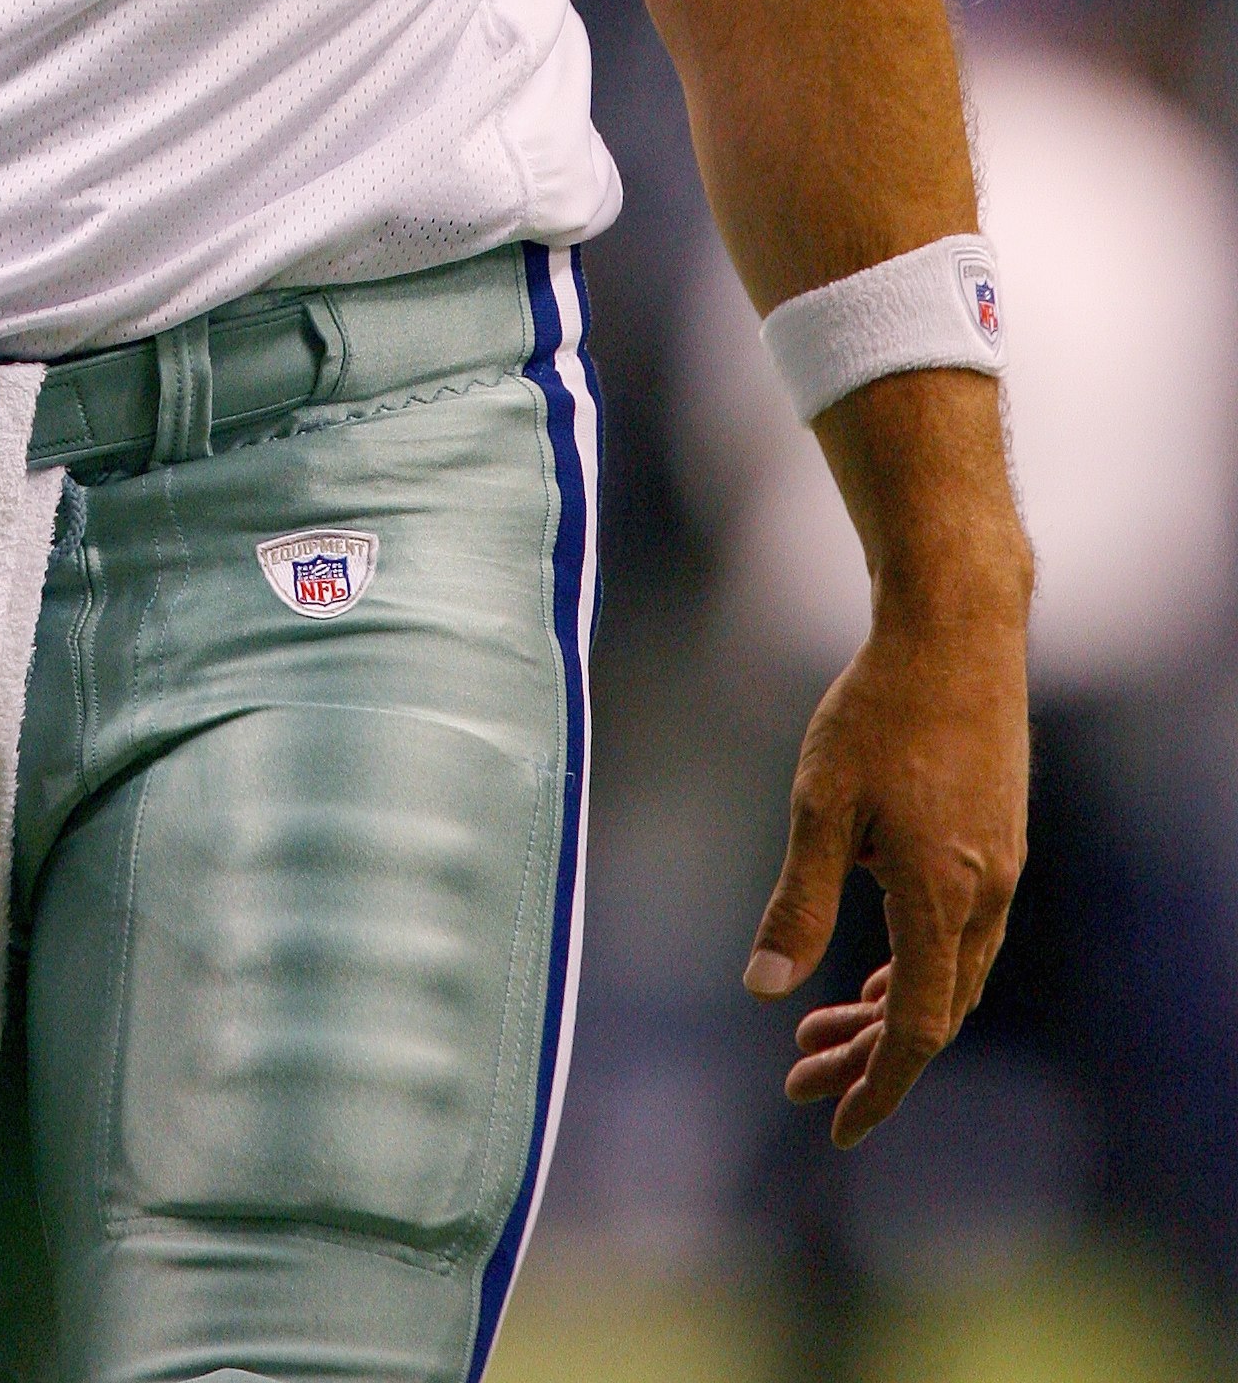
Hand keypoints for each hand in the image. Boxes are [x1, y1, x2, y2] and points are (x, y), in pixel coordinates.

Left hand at [741, 586, 1027, 1146]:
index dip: (875, 1086)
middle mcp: (984, 895)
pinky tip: (869, 965)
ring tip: (818, 1028)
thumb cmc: (878, 710)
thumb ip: (798, 900)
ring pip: (949, 975)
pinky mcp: (995, 841)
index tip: (833, 1126)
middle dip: (866, 1057)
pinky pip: (961, 935)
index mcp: (941, 897)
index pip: (915, 1029)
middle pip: (932, 1013)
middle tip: (798, 1077)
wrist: (956, 633)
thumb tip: (763, 987)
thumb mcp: (820, 804)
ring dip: (885, 1011)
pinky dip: (914, 965)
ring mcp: (998, 868)